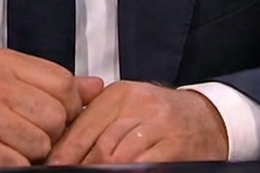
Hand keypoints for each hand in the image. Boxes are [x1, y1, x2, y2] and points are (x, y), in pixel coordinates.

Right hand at [0, 48, 104, 168]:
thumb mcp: (1, 80)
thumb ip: (49, 83)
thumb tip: (97, 87)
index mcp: (3, 63)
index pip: (64, 83)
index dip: (66, 107)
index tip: (52, 118)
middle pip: (56, 116)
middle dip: (49, 133)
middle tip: (25, 136)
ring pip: (43, 143)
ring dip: (32, 154)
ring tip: (9, 146)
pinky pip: (22, 164)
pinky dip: (16, 167)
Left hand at [47, 81, 227, 164]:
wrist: (207, 119)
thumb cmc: (159, 116)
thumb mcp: (126, 107)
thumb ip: (94, 120)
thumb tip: (57, 146)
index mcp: (120, 95)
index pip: (82, 127)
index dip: (64, 153)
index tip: (52, 166)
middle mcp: (140, 105)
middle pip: (99, 146)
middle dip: (82, 167)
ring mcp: (160, 126)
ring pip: (119, 158)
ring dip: (103, 171)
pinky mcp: (177, 147)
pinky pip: (144, 165)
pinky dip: (129, 171)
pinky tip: (123, 172)